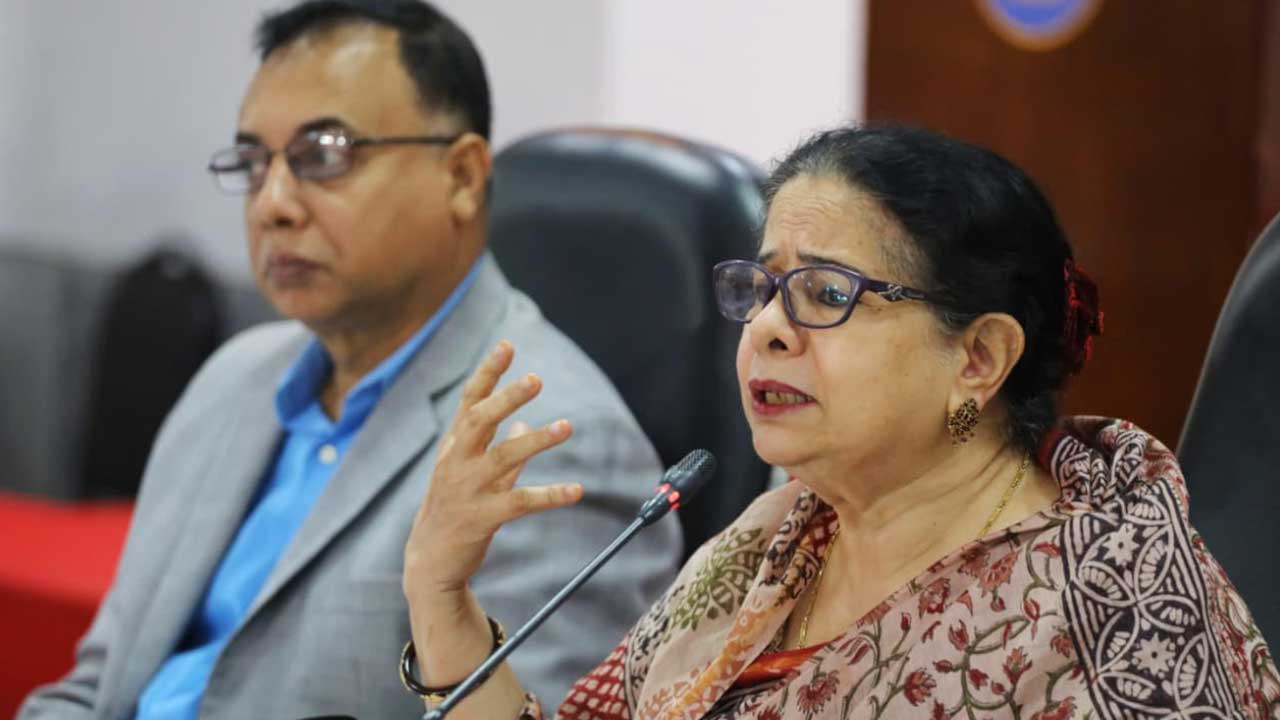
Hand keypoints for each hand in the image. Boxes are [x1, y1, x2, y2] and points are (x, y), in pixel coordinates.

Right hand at [403, 340, 582, 605]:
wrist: (431, 562)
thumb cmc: (454, 510)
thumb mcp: (472, 473)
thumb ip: (498, 448)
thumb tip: (522, 424)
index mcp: (454, 446)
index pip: (470, 401)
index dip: (488, 373)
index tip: (507, 346)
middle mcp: (455, 462)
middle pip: (479, 421)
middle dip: (507, 397)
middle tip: (536, 379)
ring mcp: (465, 490)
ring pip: (502, 458)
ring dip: (536, 440)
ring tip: (567, 426)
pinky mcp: (480, 519)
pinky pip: (519, 503)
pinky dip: (550, 495)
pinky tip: (576, 491)